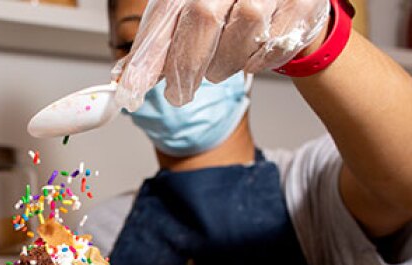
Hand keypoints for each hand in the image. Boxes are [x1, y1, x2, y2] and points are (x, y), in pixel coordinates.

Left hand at [112, 0, 329, 109]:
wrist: (285, 1)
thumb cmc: (228, 11)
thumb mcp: (185, 21)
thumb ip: (157, 47)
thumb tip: (126, 81)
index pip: (166, 12)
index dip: (149, 51)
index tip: (131, 86)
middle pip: (204, 15)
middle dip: (188, 62)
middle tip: (179, 93)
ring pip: (244, 30)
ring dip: (224, 64)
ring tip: (220, 66)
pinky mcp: (301, 4)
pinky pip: (275, 43)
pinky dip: (258, 61)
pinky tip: (251, 58)